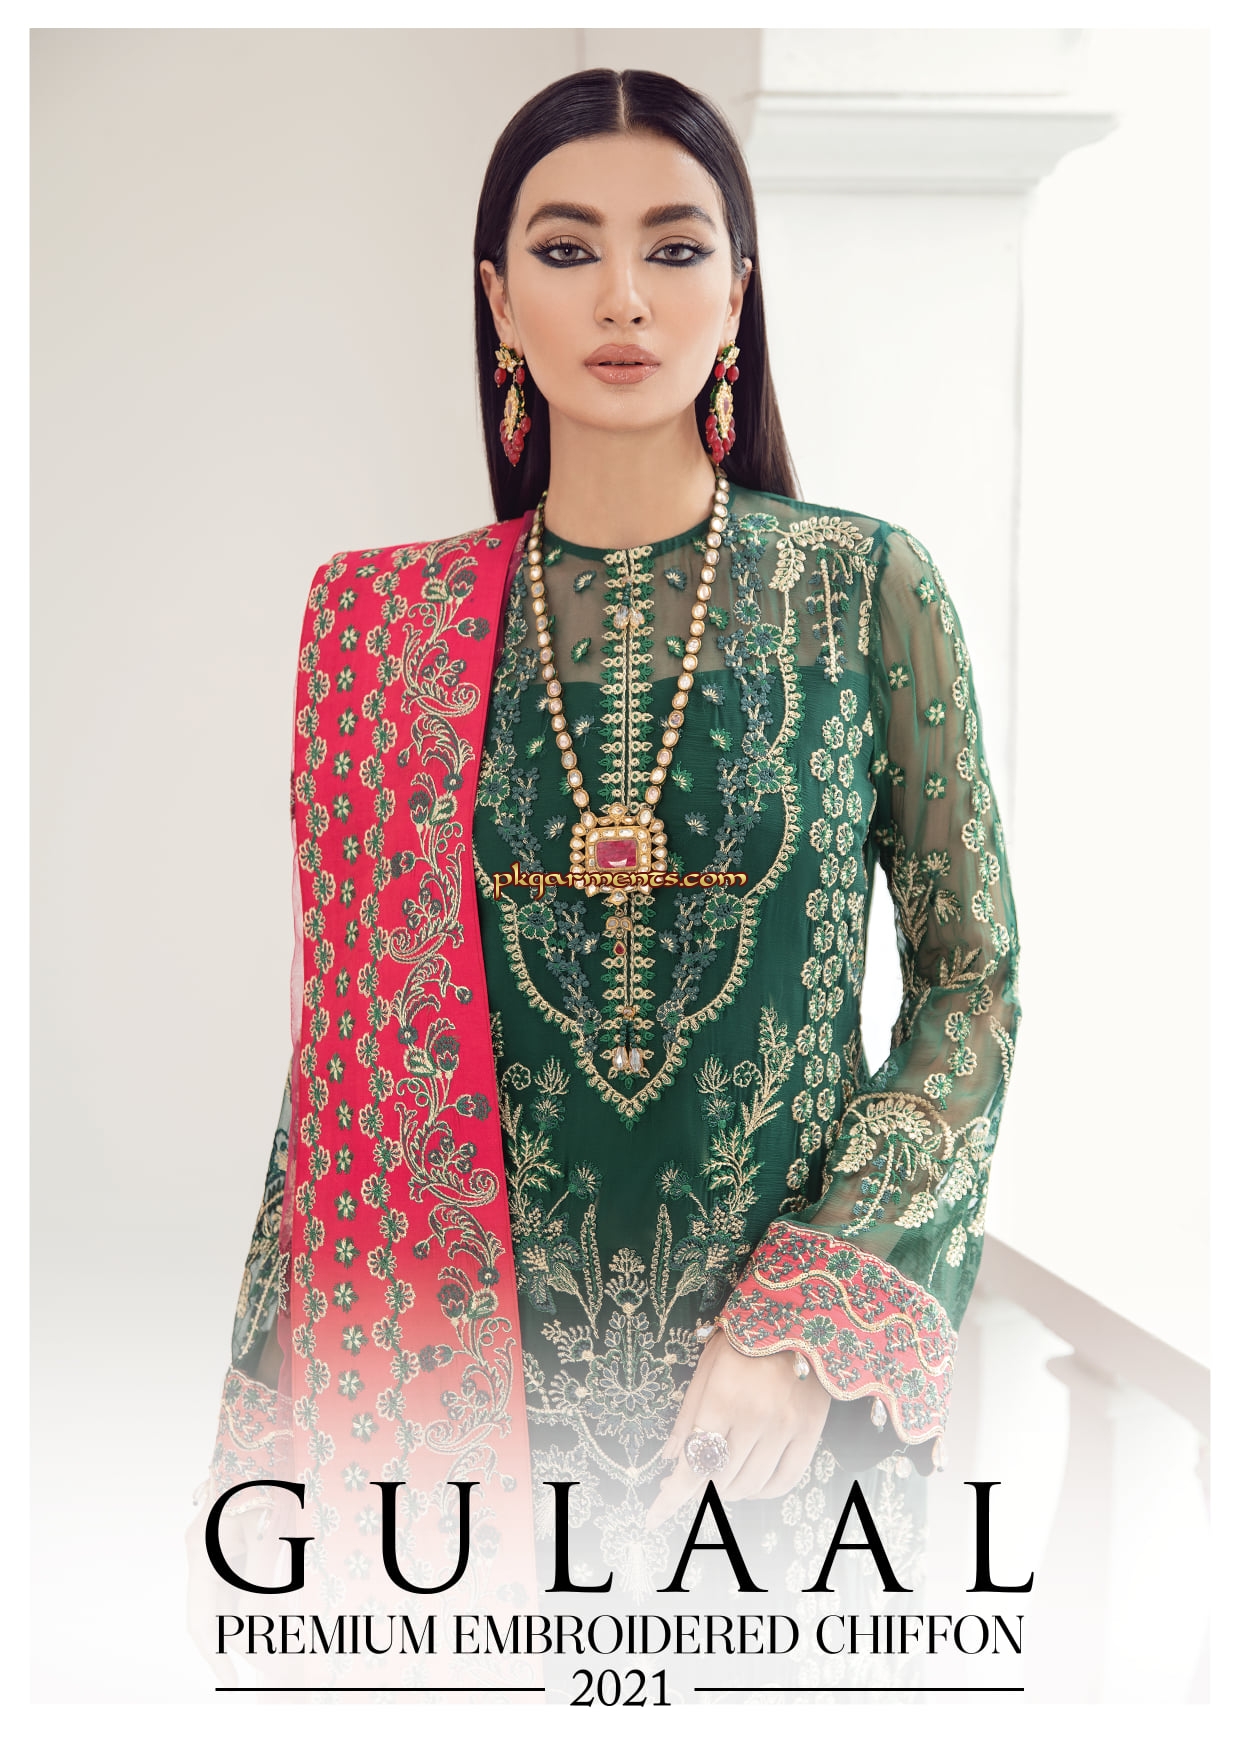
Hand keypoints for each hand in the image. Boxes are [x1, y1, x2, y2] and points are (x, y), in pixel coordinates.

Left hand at [645, 1330, 831, 1529]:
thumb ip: (687, 1415)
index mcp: (722, 1398)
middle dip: (699, 1487)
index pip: (692, 1461)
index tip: (653, 1516)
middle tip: (692, 1478)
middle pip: (719, 1479)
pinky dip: (763, 1491)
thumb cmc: (745, 1338)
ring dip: (728, 1490)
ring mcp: (786, 1427)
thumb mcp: (706, 1366)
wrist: (800, 1315)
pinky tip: (752, 1482)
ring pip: (749, 1485)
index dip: (671, 1496)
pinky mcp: (811, 1431)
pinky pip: (785, 1481)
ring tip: (722, 1473)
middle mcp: (755, 1417)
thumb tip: (669, 1459)